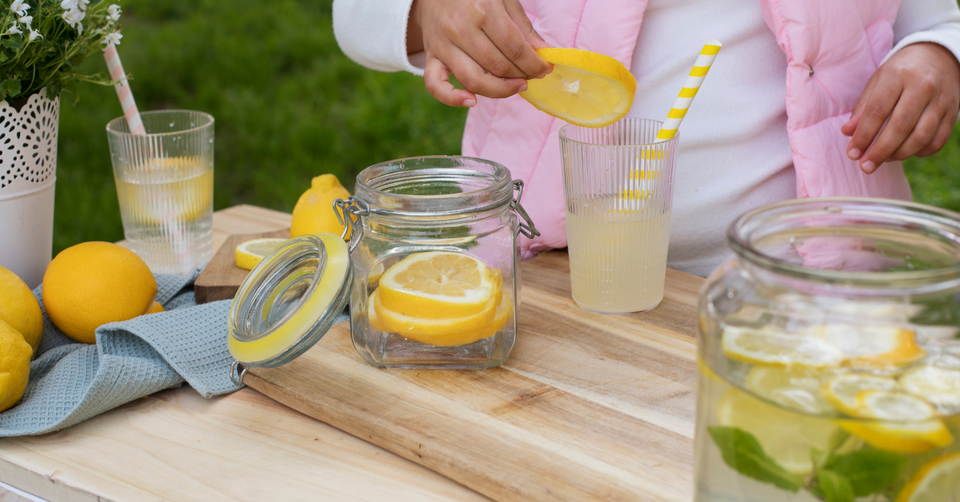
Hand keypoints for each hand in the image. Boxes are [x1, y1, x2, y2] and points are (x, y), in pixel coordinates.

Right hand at [406, 0, 552, 106]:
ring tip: (515, 87)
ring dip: (500, 91)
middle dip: (521, 76)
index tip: (545, 68)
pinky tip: (472, 101)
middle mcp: (460, 29)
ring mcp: (443, 45)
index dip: (534, 64)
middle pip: (497, 66)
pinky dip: (452, 98)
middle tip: (531, 75)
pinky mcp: (431, 56)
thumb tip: (542, 54)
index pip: (515, 48)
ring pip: (473, 80)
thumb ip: (523, 27)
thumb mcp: (503, 0)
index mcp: (483, 11)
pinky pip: (436, 85)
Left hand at [842, 43, 959, 173]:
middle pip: (900, 126)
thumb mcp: (877, 81)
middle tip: (866, 166)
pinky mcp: (953, 112)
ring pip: (921, 136)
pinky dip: (921, 152)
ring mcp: (941, 100)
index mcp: (898, 75)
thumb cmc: (900, 72)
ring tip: (884, 159)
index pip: (877, 111)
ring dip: (900, 154)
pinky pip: (938, 140)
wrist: (938, 56)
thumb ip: (863, 108)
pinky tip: (906, 152)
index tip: (852, 154)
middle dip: (880, 151)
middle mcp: (923, 86)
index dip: (863, 136)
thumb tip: (848, 133)